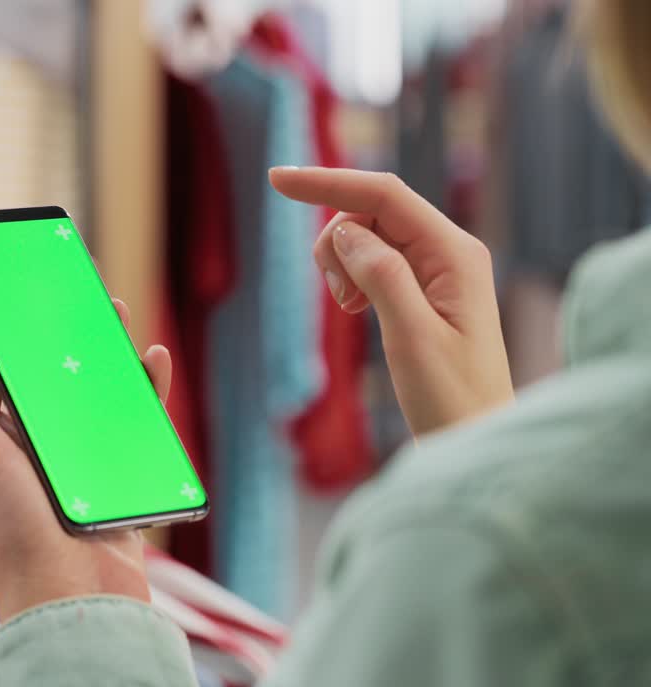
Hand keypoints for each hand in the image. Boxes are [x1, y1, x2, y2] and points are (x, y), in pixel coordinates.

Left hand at [0, 299, 172, 619]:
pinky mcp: (120, 477)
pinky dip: (146, 391)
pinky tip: (151, 360)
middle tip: (75, 293)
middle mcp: (34, 453)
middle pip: (52, 380)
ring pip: (96, 395)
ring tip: (114, 312)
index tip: (17, 297)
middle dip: (63, 336)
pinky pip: (136, 425)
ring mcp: (80, 465)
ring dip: (105, 353)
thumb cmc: (17, 535)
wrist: (75, 599)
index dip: (7, 338)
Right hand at [269, 167, 513, 435]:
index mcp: (455, 254)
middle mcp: (450, 252)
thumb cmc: (452, 400)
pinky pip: (374, 261)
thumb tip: (345, 230)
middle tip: (339, 298)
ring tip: (350, 309)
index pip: (384, 194)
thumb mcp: (412, 339)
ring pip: (368, 235)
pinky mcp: (424, 291)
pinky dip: (351, 277)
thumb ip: (382, 276)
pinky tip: (355, 309)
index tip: (276, 180)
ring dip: (342, 263)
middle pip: (372, 211)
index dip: (329, 182)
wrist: (474, 440)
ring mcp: (438, 270)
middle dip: (337, 240)